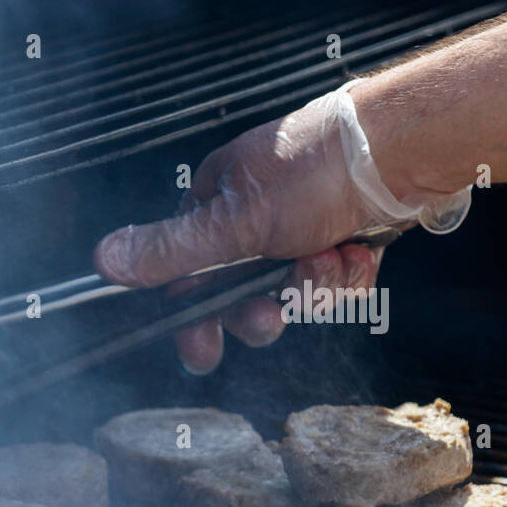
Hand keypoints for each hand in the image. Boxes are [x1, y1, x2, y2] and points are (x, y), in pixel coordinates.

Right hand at [94, 88, 399, 373]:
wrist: (401, 154)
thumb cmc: (315, 171)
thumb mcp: (234, 221)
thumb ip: (173, 250)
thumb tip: (105, 261)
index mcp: (218, 203)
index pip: (188, 272)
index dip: (194, 315)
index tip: (202, 352)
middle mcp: (258, 215)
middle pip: (245, 292)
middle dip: (265, 306)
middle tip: (274, 313)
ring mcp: (305, 228)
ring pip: (297, 291)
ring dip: (316, 285)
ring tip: (332, 255)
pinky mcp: (344, 239)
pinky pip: (336, 283)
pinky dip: (348, 274)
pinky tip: (359, 250)